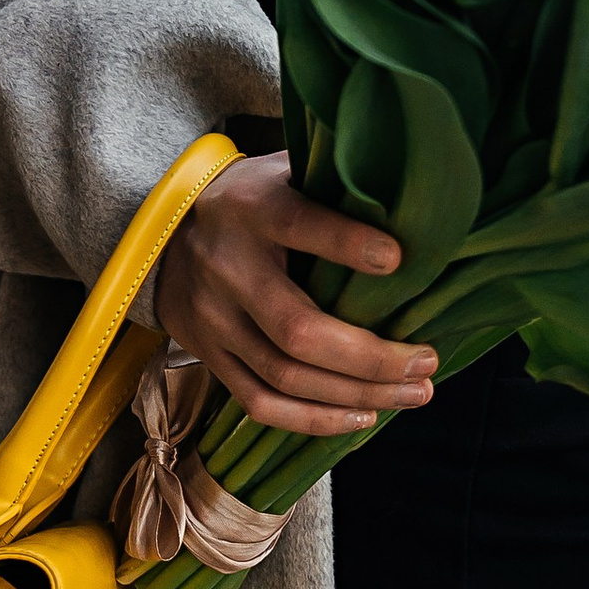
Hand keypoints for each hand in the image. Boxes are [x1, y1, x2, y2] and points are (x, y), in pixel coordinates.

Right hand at [154, 152, 435, 437]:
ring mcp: (215, 320)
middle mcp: (228, 268)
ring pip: (286, 376)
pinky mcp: (209, 357)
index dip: (346, 244)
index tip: (399, 260)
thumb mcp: (281, 169)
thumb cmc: (250, 196)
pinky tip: (362, 417)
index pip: (298, 223)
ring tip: (413, 393)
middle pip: (297, 328)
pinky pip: (260, 404)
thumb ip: (330, 181)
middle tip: (426, 361)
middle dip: (370, 356)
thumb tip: (407, 196)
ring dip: (356, 395)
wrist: (163, 230)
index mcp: (253, 208)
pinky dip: (314, 419)